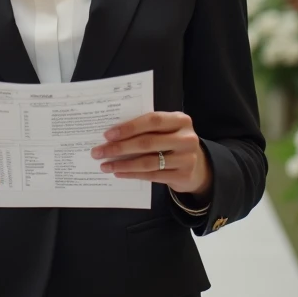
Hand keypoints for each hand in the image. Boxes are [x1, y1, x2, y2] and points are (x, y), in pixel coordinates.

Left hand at [91, 111, 212, 197]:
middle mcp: (186, 138)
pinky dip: (133, 174)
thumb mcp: (167, 130)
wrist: (198, 166)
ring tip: (105, 166)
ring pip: (147, 162)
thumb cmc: (173, 142)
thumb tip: (113, 134)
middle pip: (147, 142)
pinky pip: (152, 175)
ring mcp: (187, 159)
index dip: (129, 127)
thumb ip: (148, 128)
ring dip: (123, 164)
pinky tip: (119, 173)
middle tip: (99, 152)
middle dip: (119, 148)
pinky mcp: (183, 176)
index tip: (107, 134)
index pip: (152, 120)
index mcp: (181, 120)